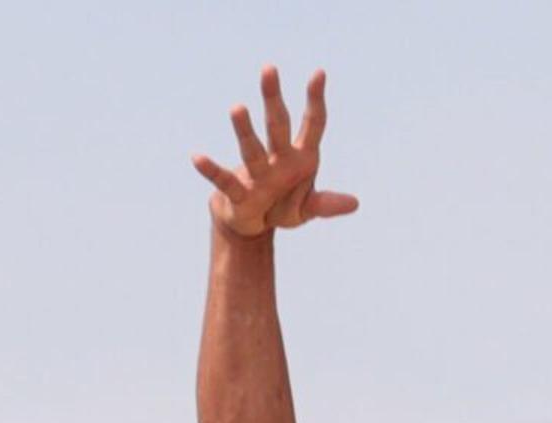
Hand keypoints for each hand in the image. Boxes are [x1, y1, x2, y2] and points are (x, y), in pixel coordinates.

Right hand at [193, 67, 356, 238]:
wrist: (254, 223)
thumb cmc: (283, 205)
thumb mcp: (308, 208)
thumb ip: (327, 203)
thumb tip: (354, 203)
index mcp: (301, 158)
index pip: (312, 124)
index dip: (315, 101)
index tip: (319, 73)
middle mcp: (278, 159)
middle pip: (277, 125)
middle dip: (273, 99)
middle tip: (268, 69)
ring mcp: (257, 174)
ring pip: (251, 148)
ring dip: (245, 130)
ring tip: (237, 107)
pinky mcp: (238, 193)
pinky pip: (223, 179)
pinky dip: (210, 170)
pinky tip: (197, 157)